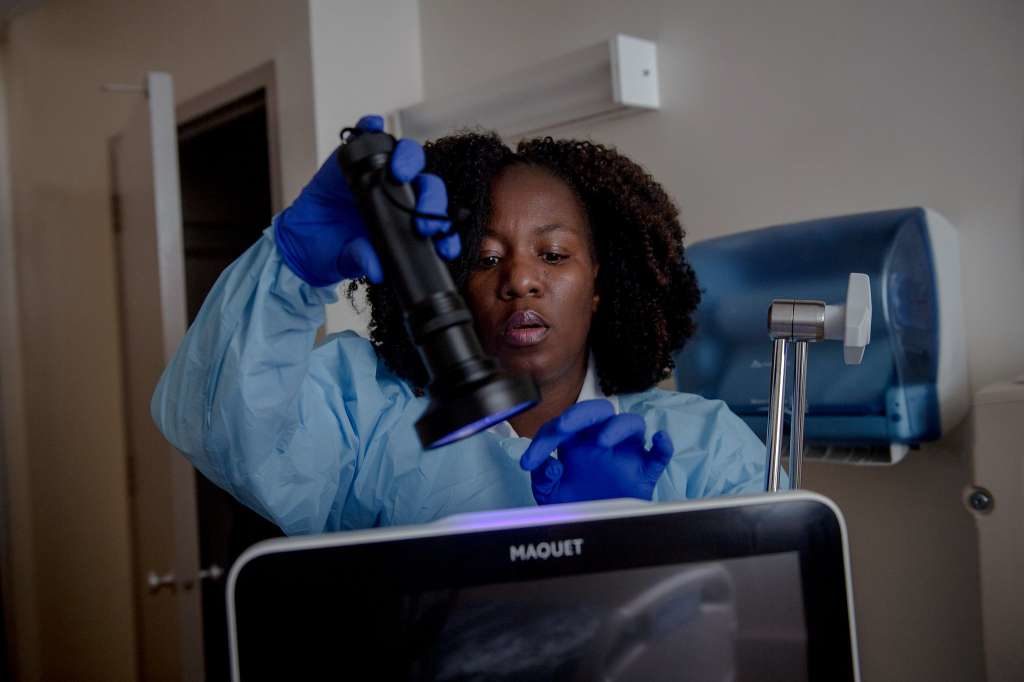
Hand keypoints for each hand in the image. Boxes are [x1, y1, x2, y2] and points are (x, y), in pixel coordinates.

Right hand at [275, 114, 459, 286]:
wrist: (304, 242)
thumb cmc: (336, 250)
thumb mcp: (349, 261)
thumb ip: (363, 260)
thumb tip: (376, 268)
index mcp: (409, 221)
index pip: (435, 219)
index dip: (444, 230)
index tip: (444, 247)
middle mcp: (401, 194)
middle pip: (427, 184)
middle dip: (432, 198)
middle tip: (423, 218)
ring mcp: (379, 173)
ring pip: (406, 157)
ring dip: (408, 160)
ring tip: (399, 171)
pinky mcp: (355, 156)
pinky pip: (367, 135)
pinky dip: (372, 127)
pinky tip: (373, 126)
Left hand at [519, 400, 674, 504]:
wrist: (595, 530)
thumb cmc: (573, 505)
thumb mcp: (550, 494)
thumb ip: (543, 479)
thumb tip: (551, 464)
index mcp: (576, 442)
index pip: (561, 428)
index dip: (543, 441)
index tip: (529, 462)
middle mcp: (601, 440)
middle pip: (598, 410)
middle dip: (580, 413)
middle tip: (563, 427)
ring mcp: (625, 453)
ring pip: (632, 423)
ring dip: (618, 427)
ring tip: (602, 442)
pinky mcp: (645, 471)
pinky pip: (659, 453)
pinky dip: (663, 445)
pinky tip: (659, 440)